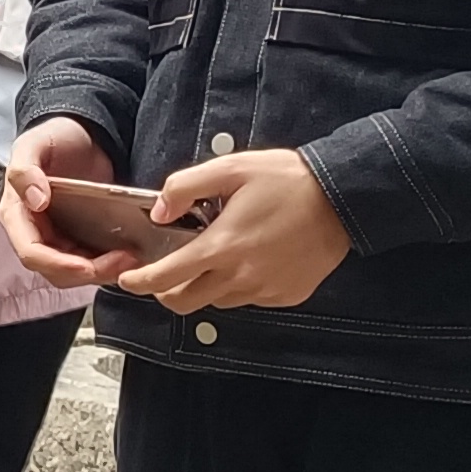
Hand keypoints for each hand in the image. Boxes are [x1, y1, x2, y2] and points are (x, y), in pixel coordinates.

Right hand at [1, 118, 131, 285]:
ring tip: (131, 259)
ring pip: (74, 272)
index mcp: (17, 215)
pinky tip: (130, 256)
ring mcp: (57, 238)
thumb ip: (25, 169)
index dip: (58, 264)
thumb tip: (36, 200)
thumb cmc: (55, 137)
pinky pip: (91, 262)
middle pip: (54, 270)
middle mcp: (34, 232)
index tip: (87, 266)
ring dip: (102, 272)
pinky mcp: (79, 239)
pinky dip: (109, 265)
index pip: (31, 252)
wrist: (82, 135)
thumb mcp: (35, 143)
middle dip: (87, 272)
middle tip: (122, 261)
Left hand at [117, 149, 353, 314]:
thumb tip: (159, 212)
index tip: (127, 281)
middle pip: (185, 302)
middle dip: (166, 292)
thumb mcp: (230, 169)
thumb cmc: (286, 179)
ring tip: (218, 255)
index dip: (139, 283)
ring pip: (218, 301)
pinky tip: (251, 259)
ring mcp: (265, 291)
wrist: (343, 198)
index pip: (166, 278)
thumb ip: (185, 188)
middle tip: (166, 273)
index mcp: (221, 247)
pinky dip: (240, 286)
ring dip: (206, 286)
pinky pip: (250, 300)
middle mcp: (240, 277)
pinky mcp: (286, 296)